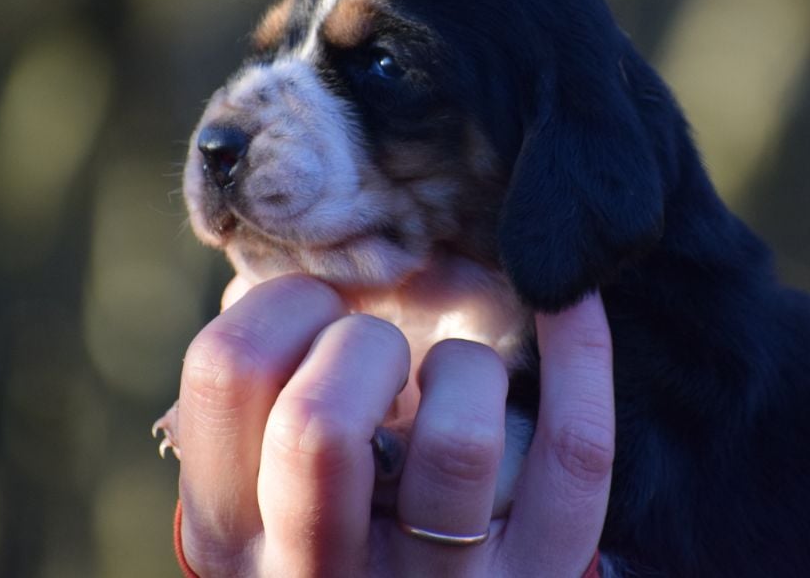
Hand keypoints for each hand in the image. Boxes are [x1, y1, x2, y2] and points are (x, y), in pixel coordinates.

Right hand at [173, 274, 613, 575]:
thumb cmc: (333, 525)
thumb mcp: (263, 480)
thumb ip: (263, 384)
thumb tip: (282, 264)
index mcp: (234, 528)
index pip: (230, 370)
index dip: (285, 303)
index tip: (322, 311)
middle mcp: (322, 570)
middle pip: (321, 420)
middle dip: (362, 342)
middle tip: (381, 355)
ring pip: (459, 440)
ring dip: (464, 367)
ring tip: (453, 381)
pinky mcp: (539, 576)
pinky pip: (573, 452)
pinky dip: (579, 355)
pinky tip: (566, 302)